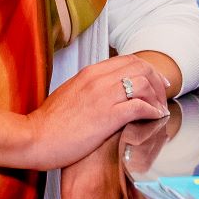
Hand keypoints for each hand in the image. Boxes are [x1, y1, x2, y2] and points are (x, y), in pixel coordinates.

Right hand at [24, 54, 168, 169]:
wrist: (35, 138)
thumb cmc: (50, 123)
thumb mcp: (70, 95)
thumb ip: (89, 89)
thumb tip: (105, 94)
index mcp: (90, 72)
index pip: (128, 60)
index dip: (147, 70)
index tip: (155, 83)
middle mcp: (99, 79)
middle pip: (141, 68)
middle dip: (157, 81)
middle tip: (163, 96)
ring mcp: (104, 96)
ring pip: (144, 84)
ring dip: (157, 98)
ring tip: (160, 110)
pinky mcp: (109, 116)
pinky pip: (141, 106)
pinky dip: (153, 111)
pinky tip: (155, 118)